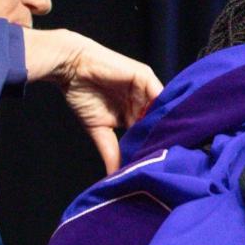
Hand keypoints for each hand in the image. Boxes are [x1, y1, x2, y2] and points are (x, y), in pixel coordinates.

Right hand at [24, 28, 162, 173]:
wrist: (72, 68)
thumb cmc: (82, 94)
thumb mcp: (99, 129)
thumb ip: (110, 150)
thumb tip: (113, 175)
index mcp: (132, 113)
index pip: (149, 131)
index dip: (153, 145)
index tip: (160, 164)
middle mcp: (141, 101)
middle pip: (158, 121)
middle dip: (162, 137)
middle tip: (171, 158)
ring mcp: (144, 89)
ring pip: (161, 109)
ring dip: (166, 124)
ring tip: (173, 144)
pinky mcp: (144, 77)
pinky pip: (159, 93)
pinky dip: (163, 107)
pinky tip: (167, 123)